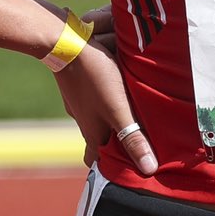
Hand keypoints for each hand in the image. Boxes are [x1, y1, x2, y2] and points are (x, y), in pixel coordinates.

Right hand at [48, 5, 156, 175]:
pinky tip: (120, 90)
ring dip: (112, 120)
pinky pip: (94, 98)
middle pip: (98, 140)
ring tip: (135, 117)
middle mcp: (83, 120)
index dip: (108, 168)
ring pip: (97, 117)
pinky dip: (107, 100)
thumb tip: (149, 169)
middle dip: (115, 144)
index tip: (124, 172)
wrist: (64, 43)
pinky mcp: (79, 84)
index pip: (95, 161)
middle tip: (136, 144)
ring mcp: (78, 102)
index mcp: (92, 132)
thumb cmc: (96, 78)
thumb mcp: (119, 109)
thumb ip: (134, 138)